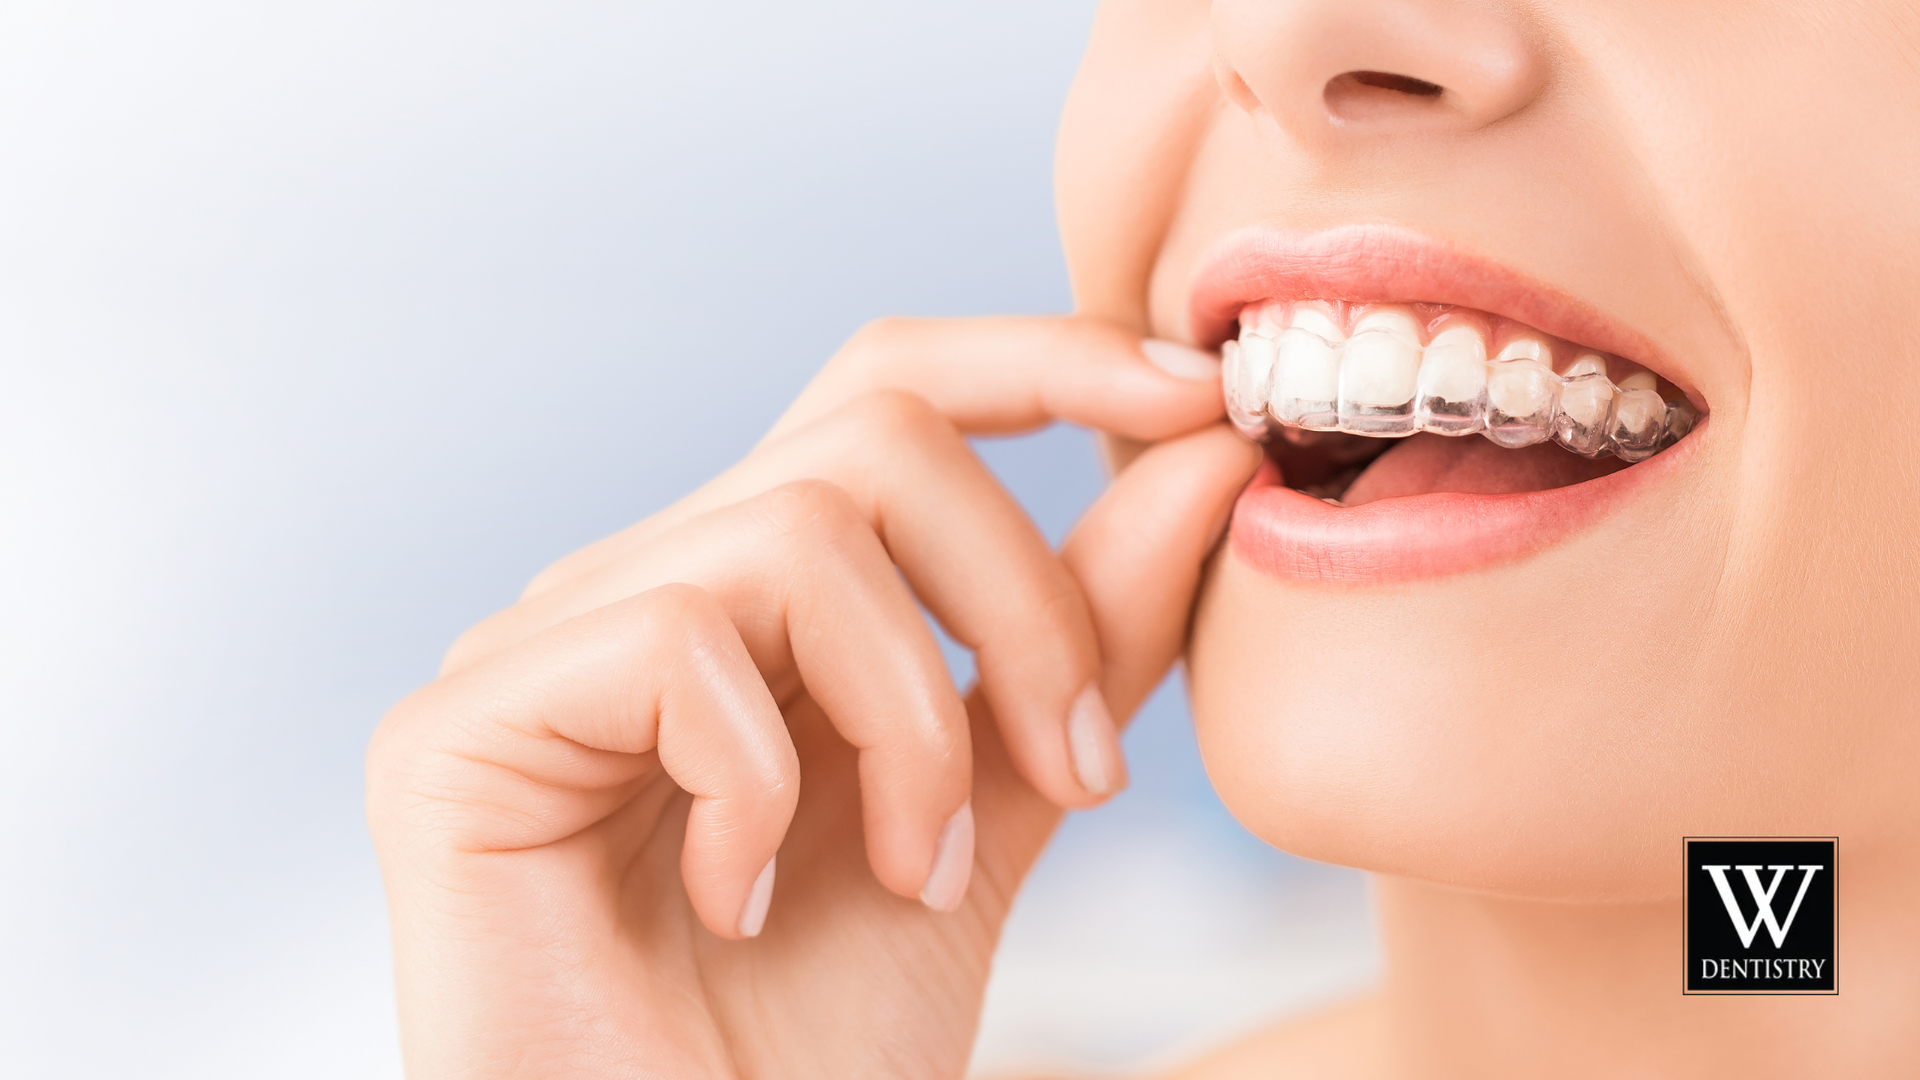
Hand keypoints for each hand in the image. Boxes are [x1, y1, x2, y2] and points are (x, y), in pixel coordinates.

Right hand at [365, 316, 1259, 1077]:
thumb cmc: (822, 1042)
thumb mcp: (1000, 811)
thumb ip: (1081, 640)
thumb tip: (1199, 458)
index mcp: (753, 599)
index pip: (887, 395)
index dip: (1040, 361)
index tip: (1196, 404)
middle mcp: (640, 587)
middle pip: (872, 438)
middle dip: (1022, 601)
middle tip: (1081, 773)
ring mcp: (537, 648)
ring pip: (795, 531)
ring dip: (913, 722)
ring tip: (913, 873)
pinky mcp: (454, 732)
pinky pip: (674, 644)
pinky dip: (767, 787)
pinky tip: (743, 904)